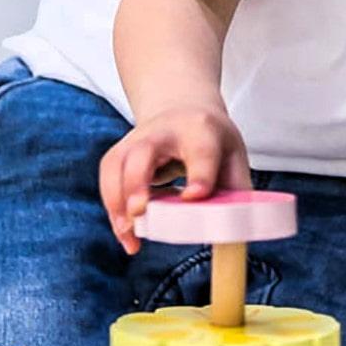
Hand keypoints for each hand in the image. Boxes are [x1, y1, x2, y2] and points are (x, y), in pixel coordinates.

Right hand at [99, 104, 251, 254]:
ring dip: (117, 202)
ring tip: (129, 234)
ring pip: (116, 165)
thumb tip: (236, 235)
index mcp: (201, 131)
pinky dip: (113, 210)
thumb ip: (237, 191)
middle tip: (140, 211)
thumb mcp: (234, 157)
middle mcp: (163, 131)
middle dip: (137, 182)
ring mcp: (136, 140)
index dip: (199, 175)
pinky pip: (108, 180)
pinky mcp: (119, 154)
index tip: (196, 197)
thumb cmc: (211, 140)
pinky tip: (126, 234)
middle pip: (143, 151)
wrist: (182, 110)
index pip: (200, 151)